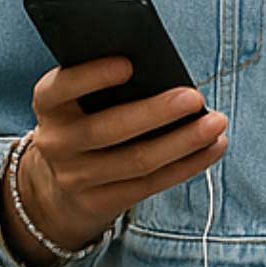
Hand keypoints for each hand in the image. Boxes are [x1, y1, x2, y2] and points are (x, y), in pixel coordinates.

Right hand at [13, 56, 228, 252]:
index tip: (129, 64)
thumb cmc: (88, 117)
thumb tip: (165, 71)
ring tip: (216, 122)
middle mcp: (56, 142)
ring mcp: (76, 177)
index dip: (92, 76)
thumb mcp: (81, 97)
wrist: (60, 181)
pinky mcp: (101, 202)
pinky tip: (213, 147)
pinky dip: (188, 165)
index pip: (62, 87)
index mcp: (49, 104)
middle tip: (194, 98)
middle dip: (156, 113)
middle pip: (110, 129)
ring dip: (184, 142)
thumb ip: (107, 83)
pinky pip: (151, 185)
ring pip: (137, 161)